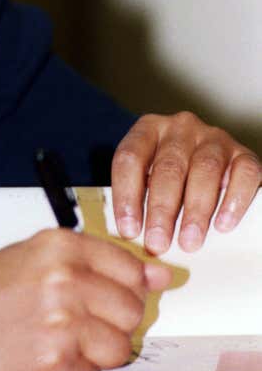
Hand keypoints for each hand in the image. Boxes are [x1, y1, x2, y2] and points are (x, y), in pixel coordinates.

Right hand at [0, 229, 170, 370]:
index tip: (132, 291)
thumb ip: (98, 260)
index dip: (133, 284)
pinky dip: (77, 368)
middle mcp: (64, 280)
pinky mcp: (55, 364)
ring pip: (121, 345)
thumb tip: (158, 275)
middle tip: (87, 318)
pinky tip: (49, 352)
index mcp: (61, 246)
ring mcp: (62, 324)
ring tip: (67, 336)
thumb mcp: (38, 255)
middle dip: (116, 318)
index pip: (129, 266)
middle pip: (131, 308)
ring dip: (101, 347)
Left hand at [112, 112, 260, 253]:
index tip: (128, 230)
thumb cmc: (171, 177)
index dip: (126, 195)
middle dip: (161, 209)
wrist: (214, 165)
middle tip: (158, 243)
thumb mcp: (148, 178)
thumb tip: (129, 238)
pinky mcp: (243, 154)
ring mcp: (214, 138)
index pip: (130, 158)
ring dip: (195, 210)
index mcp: (148, 129)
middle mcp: (180, 127)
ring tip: (189, 241)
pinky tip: (223, 225)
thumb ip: (138, 199)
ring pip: (204, 169)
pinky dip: (233, 201)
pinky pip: (243, 174)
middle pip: (168, 167)